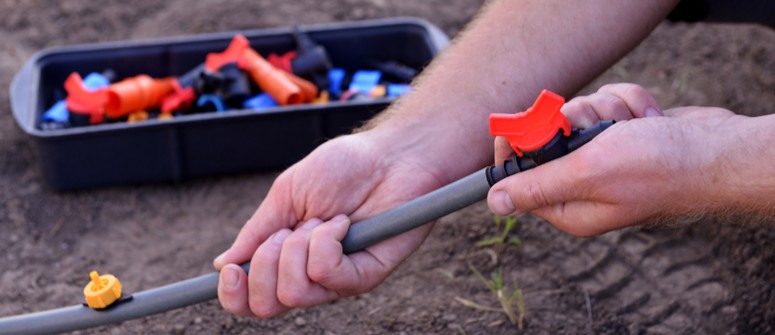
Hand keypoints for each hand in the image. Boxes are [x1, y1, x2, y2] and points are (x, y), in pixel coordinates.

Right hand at [213, 129, 448, 316]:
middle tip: (287, 230)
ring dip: (296, 249)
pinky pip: (326, 275)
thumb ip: (257, 231)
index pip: (251, 298)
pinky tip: (343, 223)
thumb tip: (223, 263)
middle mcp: (310, 276)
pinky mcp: (365, 277)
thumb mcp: (287, 194)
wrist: (390, 156)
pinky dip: (325, 242)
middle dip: (264, 264)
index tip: (230, 270)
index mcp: (285, 258)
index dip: (232, 294)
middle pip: (266, 305)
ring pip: (293, 294)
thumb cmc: (343, 168)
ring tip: (320, 222)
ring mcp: (338, 280)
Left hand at [488, 83, 738, 235]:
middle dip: (572, 121)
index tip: (517, 123)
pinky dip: (627, 105)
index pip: (519, 176)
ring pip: (578, 115)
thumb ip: (538, 185)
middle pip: (547, 137)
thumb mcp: (588, 175)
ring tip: (630, 126)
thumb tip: (495, 203)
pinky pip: (606, 106)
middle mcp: (583, 185)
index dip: (514, 146)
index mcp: (569, 207)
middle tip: (596, 128)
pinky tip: (647, 118)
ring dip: (604, 111)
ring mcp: (604, 158)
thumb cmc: (658, 168)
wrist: (719, 150)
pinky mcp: (622, 136)